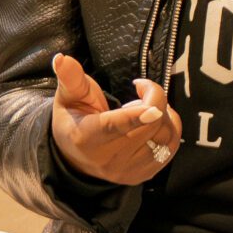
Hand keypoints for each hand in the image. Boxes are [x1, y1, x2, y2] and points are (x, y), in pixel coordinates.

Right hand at [48, 52, 181, 184]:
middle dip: (154, 98)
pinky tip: (153, 121)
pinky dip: (169, 128)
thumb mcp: (68, 97)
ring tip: (145, 107)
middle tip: (140, 90)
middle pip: (149, 126)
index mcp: (87, 137)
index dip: (135, 117)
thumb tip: (61, 58)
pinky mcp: (143, 175)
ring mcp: (127, 171)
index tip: (154, 109)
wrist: (75, 157)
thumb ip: (71, 77)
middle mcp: (108, 159)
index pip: (114, 127)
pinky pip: (171, 148)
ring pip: (164, 137)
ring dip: (163, 114)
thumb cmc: (74, 119)